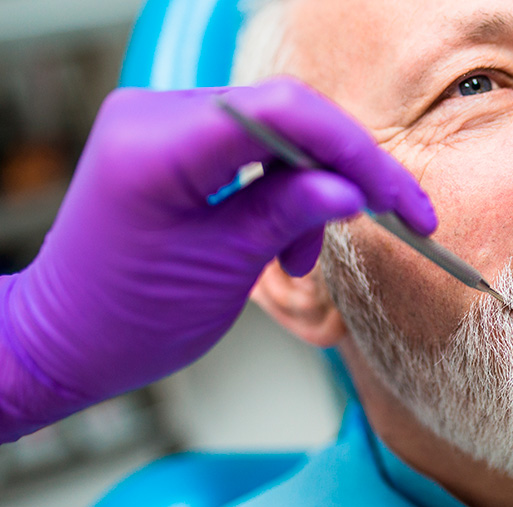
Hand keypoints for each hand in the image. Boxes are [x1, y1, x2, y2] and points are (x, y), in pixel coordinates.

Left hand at [0, 78, 435, 440]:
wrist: (66, 338)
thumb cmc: (125, 317)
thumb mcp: (223, 268)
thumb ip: (288, 215)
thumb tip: (352, 190)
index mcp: (158, 145)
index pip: (285, 113)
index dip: (355, 153)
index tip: (398, 200)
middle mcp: (156, 116)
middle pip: (287, 115)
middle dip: (347, 169)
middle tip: (396, 215)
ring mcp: (162, 125)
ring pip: (277, 132)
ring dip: (313, 189)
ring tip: (305, 258)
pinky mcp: (173, 143)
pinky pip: (252, 149)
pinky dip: (284, 191)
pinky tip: (286, 243)